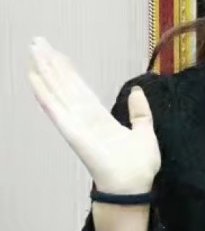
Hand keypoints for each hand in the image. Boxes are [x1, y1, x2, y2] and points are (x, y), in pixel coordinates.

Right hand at [28, 37, 160, 192]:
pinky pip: (57, 111)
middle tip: (38, 43)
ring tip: (34, 51)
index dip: (70, 73)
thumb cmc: (139, 167)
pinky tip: (34, 78)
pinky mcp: (74, 134)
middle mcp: (85, 121)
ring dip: (46, 71)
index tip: (60, 55)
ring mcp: (77, 126)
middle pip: (66, 87)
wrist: (135, 187)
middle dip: (53, 65)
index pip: (82, 91)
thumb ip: (140, 112)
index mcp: (102, 121)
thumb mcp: (145, 132)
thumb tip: (136, 90)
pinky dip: (45, 95)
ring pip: (59, 93)